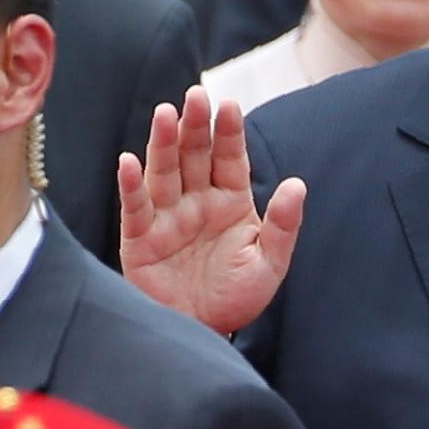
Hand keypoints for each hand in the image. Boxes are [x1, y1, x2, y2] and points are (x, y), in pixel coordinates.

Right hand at [118, 88, 306, 336]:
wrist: (204, 333)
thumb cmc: (236, 299)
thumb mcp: (269, 263)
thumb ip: (283, 225)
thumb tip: (298, 183)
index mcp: (230, 202)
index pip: (230, 159)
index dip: (229, 133)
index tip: (230, 104)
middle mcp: (197, 202)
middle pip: (194, 156)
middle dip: (195, 126)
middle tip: (195, 95)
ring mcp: (167, 217)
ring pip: (164, 172)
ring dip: (162, 143)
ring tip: (165, 113)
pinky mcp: (140, 238)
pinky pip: (135, 207)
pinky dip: (131, 184)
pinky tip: (129, 161)